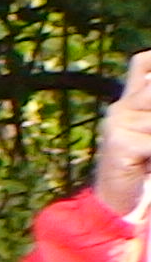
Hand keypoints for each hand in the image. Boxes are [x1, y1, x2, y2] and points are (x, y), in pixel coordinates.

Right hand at [95, 51, 150, 217]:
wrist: (115, 198)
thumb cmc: (141, 164)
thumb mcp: (149, 132)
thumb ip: (150, 111)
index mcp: (129, 101)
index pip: (143, 63)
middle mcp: (120, 107)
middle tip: (148, 128)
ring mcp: (117, 123)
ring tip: (147, 153)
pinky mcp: (119, 142)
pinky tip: (148, 164)